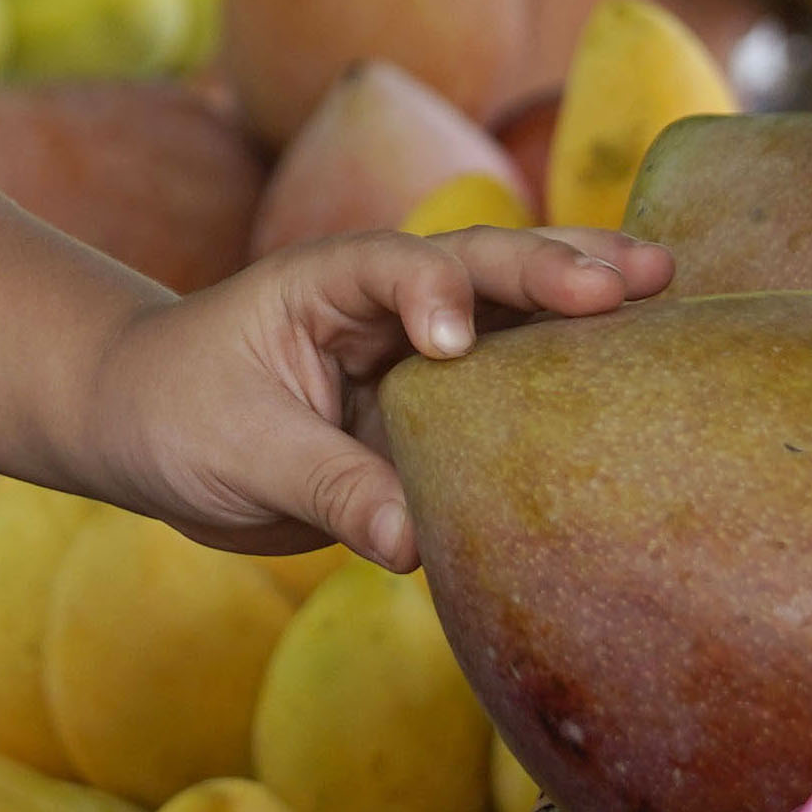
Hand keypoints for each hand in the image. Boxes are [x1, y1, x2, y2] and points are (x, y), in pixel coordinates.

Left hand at [72, 219, 660, 565]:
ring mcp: (416, 344)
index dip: (433, 297)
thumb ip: (329, 488)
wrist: (145, 424)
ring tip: (666, 279)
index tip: (448, 345)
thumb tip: (412, 546)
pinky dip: (568, 370)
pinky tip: (639, 367)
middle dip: (555, 266)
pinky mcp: (434, 401)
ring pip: (510, 309)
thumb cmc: (174, 414)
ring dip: (582, 291)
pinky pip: (508, 380)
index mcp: (328, 284)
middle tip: (636, 276)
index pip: (396, 272)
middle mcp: (385, 299)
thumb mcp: (239, 454)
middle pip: (481, 267)